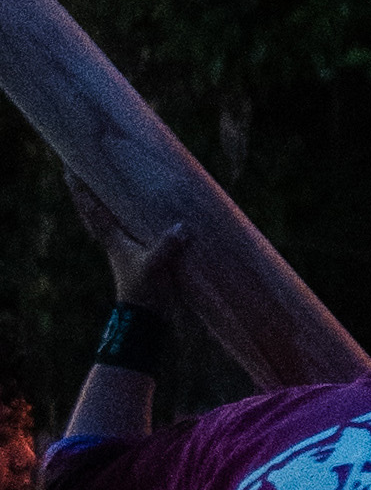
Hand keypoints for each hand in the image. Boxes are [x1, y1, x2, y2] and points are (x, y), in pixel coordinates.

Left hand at [65, 183, 189, 319]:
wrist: (146, 318)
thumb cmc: (144, 290)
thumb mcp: (154, 266)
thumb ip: (165, 246)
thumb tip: (182, 227)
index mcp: (113, 240)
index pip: (92, 211)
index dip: (81, 191)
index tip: (69, 170)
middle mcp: (116, 241)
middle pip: (95, 212)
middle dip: (87, 193)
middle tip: (80, 172)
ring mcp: (127, 248)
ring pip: (111, 219)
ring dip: (106, 203)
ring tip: (106, 184)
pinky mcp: (142, 255)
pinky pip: (132, 228)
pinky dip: (132, 216)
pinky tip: (141, 211)